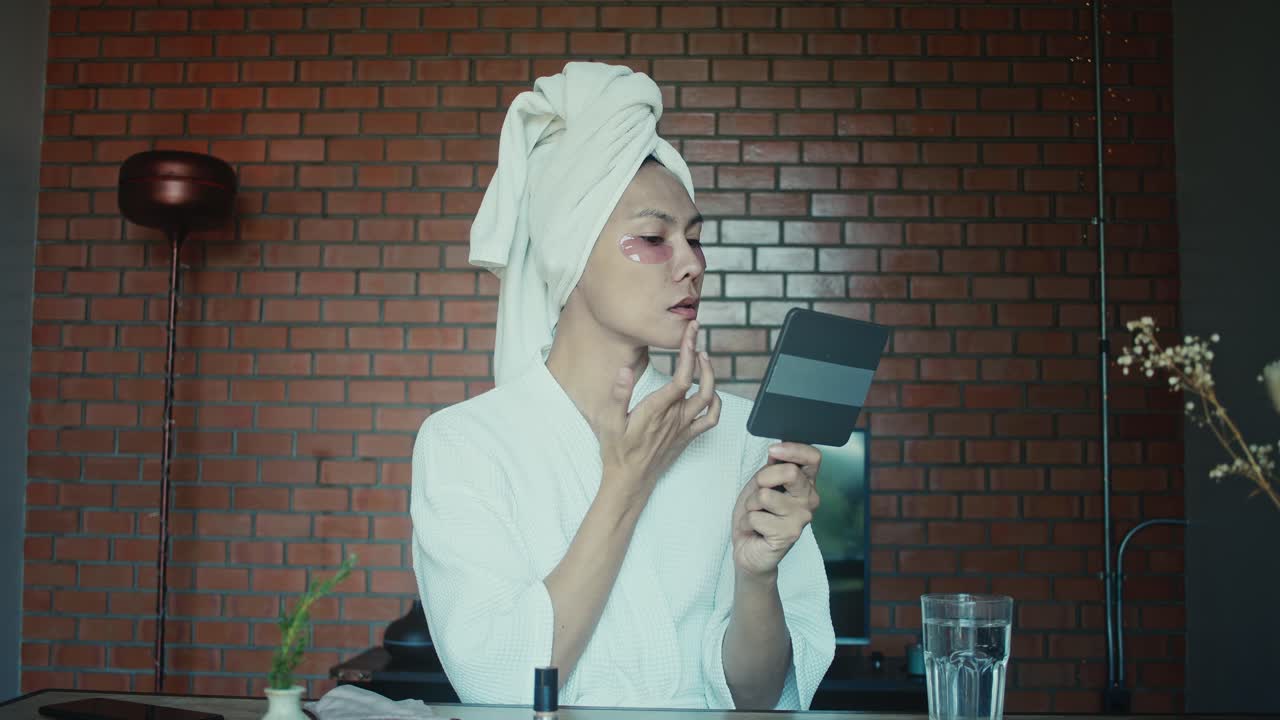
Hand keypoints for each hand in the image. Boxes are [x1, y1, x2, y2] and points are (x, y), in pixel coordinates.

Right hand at [595, 320, 721, 503]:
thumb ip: (619, 396)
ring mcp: (683, 428)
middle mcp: (674, 418)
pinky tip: (710, 391)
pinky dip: (716, 403)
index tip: (691, 331)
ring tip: (703, 358)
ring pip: (709, 399)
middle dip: (702, 357)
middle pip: (700, 383)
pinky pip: (710, 419)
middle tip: (696, 336)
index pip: (682, 377)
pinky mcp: (687, 437)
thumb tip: (625, 371)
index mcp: (656, 410)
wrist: (629, 482)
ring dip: (710, 376)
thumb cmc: (617, 452)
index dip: (689, 351)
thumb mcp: (609, 424)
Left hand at [731, 442, 821, 578]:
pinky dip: (748, 521)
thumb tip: (776, 450)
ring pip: (765, 495)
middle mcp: (809, 500)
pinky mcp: (789, 534)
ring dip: (751, 505)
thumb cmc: (756, 515)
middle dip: (763, 479)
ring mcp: (802, 518)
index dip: (793, 449)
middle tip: (758, 495)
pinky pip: (756, 516)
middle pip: (790, 472)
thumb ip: (771, 468)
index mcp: (805, 483)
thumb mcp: (760, 484)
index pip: (813, 457)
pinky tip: (756, 530)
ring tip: (757, 515)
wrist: (749, 549)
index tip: (773, 450)